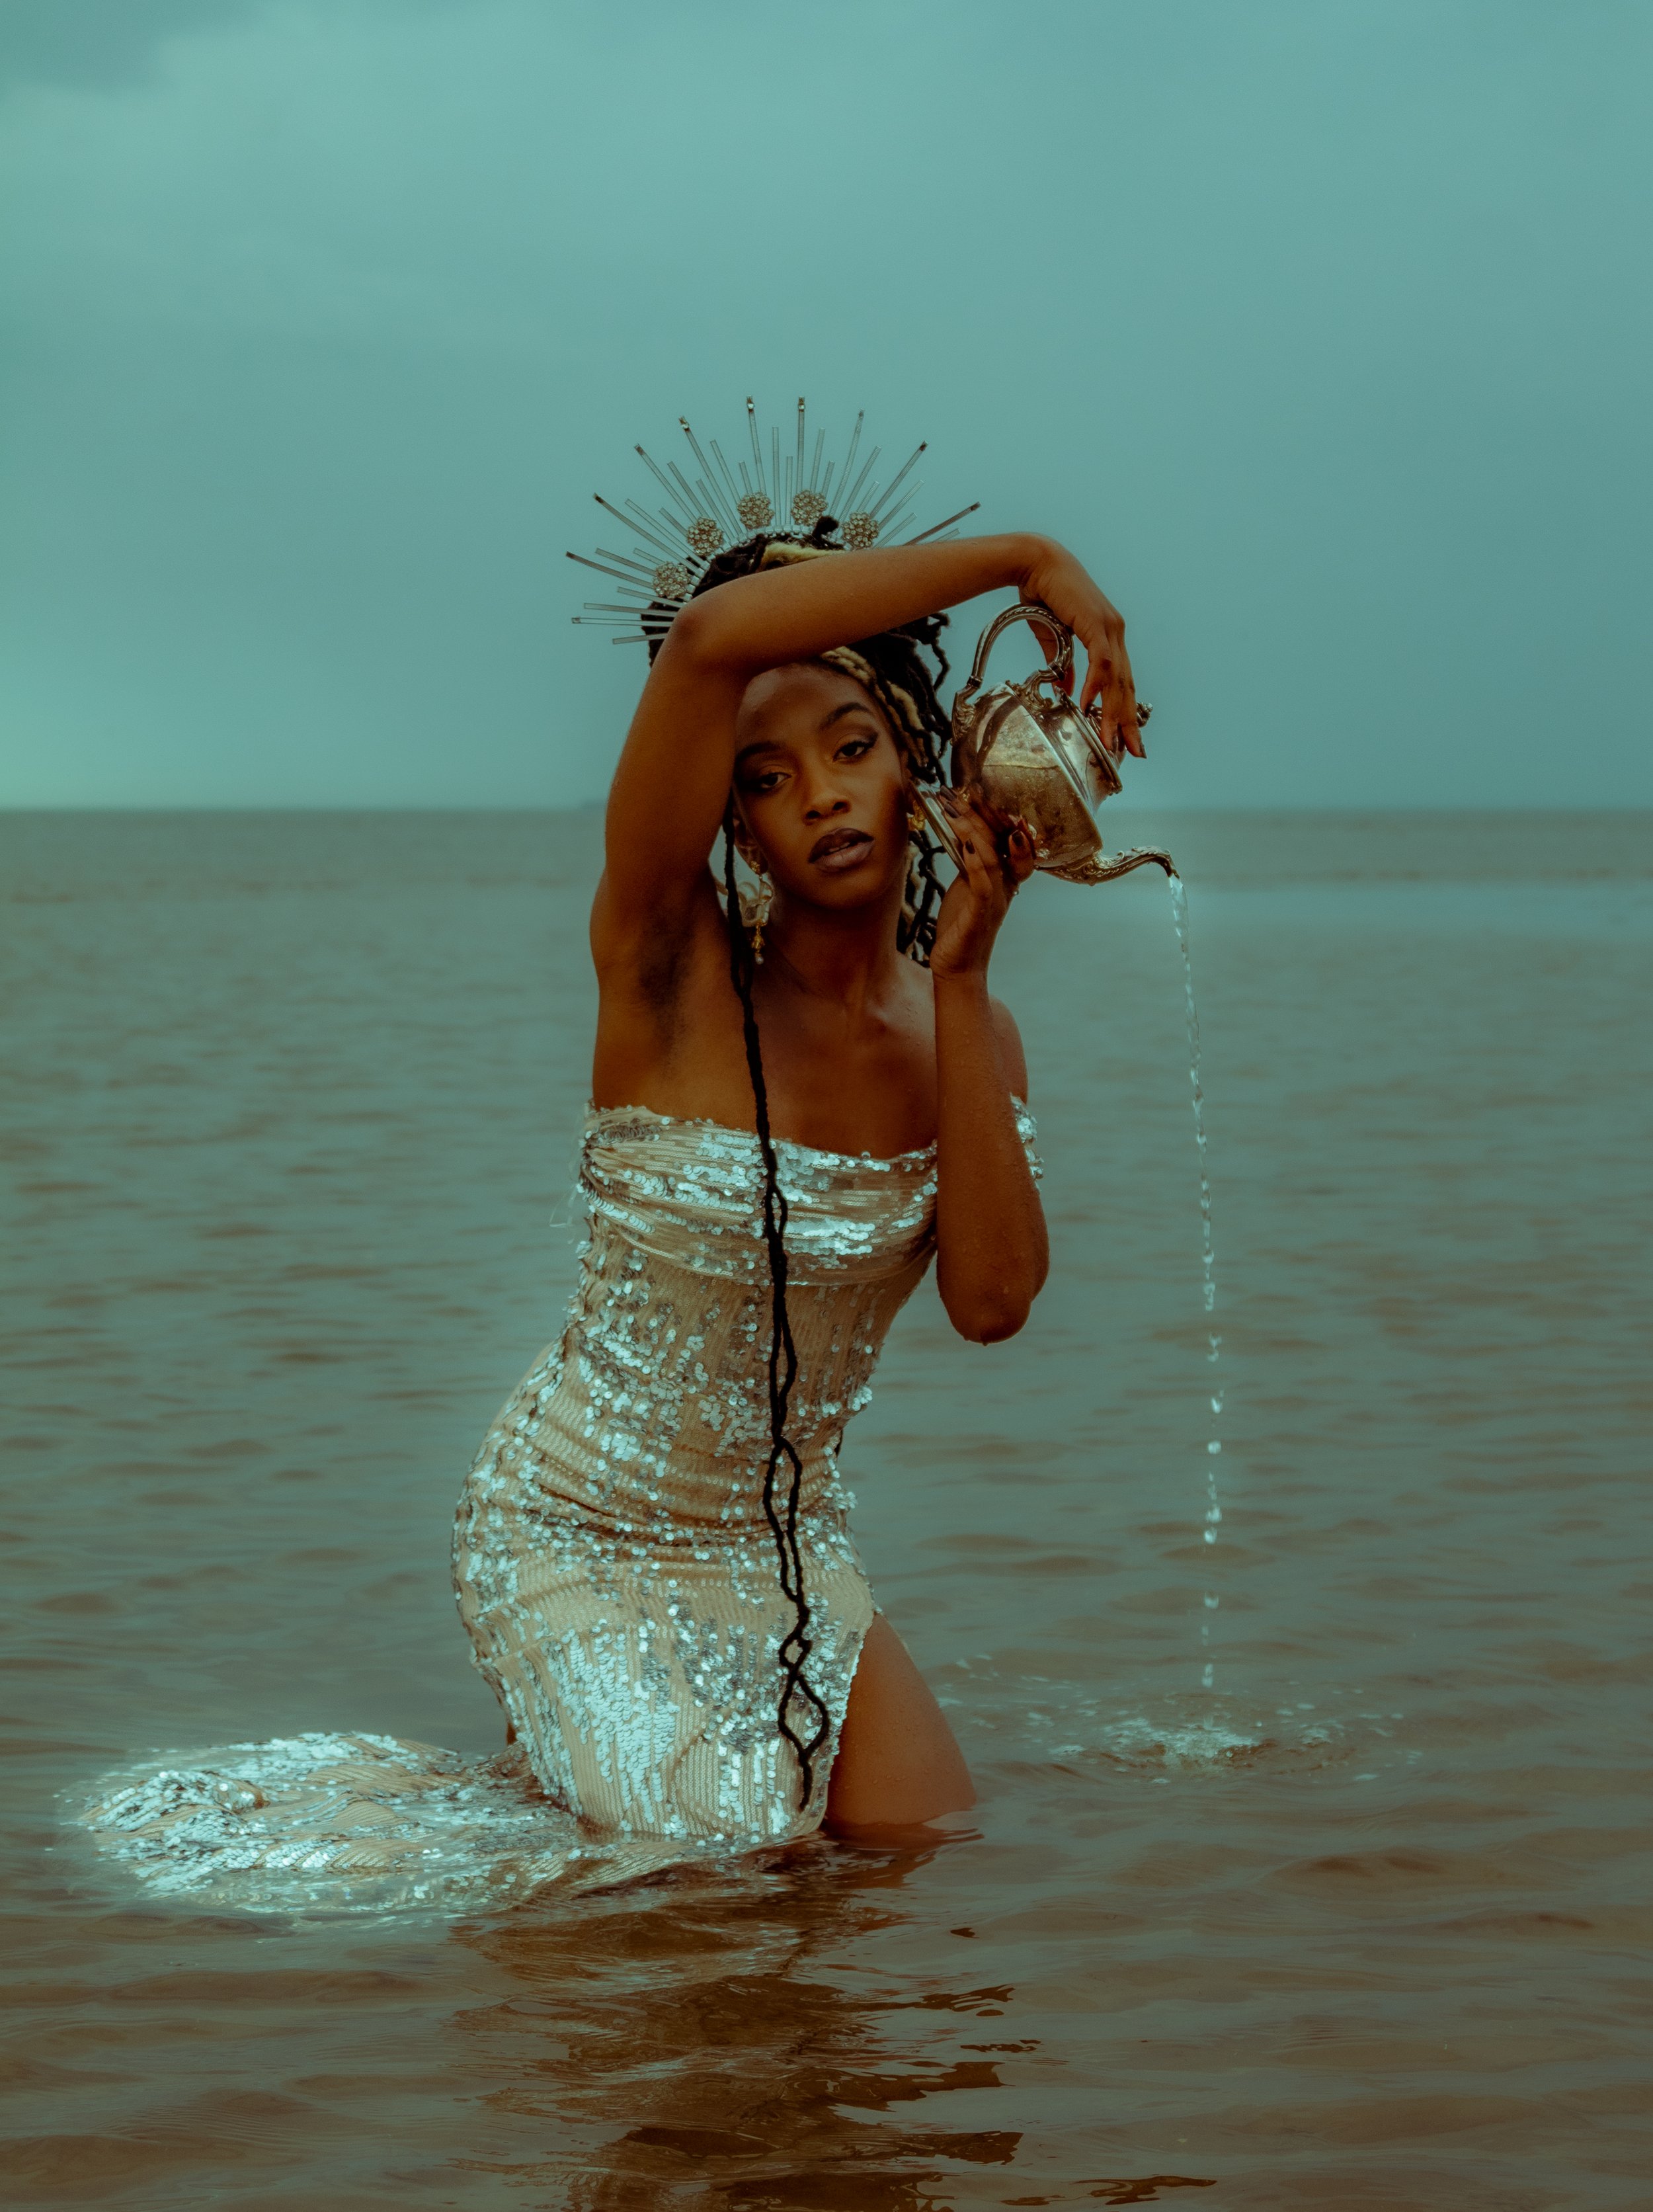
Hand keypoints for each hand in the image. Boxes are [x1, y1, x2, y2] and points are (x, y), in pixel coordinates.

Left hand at [928, 789, 1037, 978]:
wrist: (959, 965)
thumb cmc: (962, 924)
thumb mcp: (966, 885)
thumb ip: (971, 861)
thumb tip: (963, 833)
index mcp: (1005, 876)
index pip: (1011, 838)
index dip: (1000, 814)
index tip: (979, 790)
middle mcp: (1006, 885)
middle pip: (1005, 842)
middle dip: (987, 814)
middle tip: (965, 792)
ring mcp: (996, 899)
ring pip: (994, 858)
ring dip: (974, 832)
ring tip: (956, 811)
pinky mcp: (981, 915)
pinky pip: (985, 885)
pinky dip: (977, 864)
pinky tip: (966, 847)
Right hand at [1017, 537, 1143, 759]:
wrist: (1035, 564)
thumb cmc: (1044, 594)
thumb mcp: (1054, 637)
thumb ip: (1064, 663)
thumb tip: (1066, 689)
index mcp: (1108, 636)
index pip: (1122, 680)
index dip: (1125, 709)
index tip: (1127, 736)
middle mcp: (1114, 632)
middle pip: (1126, 685)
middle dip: (1130, 720)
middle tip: (1134, 750)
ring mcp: (1108, 627)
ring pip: (1117, 678)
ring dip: (1114, 712)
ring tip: (1111, 739)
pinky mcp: (1095, 623)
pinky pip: (1101, 661)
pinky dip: (1096, 685)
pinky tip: (1088, 705)